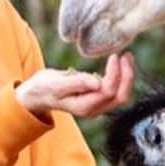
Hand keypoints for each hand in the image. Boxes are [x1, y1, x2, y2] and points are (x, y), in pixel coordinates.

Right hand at [15, 52, 134, 118]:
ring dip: (127, 76)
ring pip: (121, 94)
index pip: (108, 92)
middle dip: (127, 76)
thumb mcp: (56, 83)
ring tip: (126, 57)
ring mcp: (97, 105)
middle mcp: (93, 109)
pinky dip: (122, 77)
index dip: (115, 74)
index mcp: (84, 106)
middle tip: (126, 56)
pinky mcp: (97, 98)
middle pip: (120, 97)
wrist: (38, 93)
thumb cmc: (45, 87)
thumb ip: (77, 83)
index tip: (114, 56)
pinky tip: (120, 63)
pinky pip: (116, 90)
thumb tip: (97, 83)